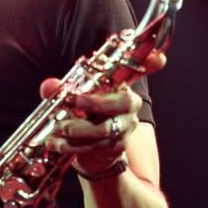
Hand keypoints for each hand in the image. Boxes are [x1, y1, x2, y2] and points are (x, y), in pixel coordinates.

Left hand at [39, 50, 165, 169]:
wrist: (92, 151)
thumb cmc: (85, 115)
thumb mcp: (71, 99)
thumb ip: (61, 90)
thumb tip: (49, 86)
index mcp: (121, 85)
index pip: (140, 69)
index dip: (151, 62)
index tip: (158, 57)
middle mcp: (129, 105)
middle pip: (123, 101)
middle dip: (96, 102)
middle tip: (73, 100)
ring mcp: (125, 126)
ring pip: (105, 128)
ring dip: (78, 128)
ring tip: (58, 128)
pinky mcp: (117, 147)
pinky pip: (96, 146)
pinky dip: (72, 145)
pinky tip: (55, 143)